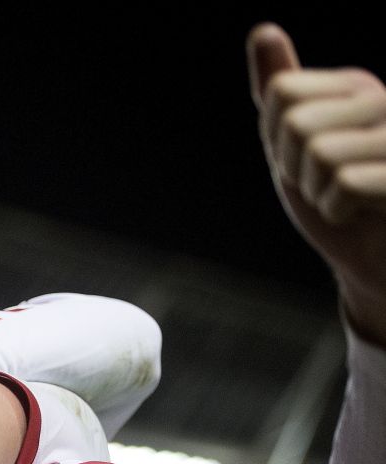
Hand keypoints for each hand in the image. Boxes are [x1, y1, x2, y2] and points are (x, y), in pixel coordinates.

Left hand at [249, 23, 385, 341]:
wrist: (373, 256)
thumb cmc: (336, 199)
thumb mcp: (293, 145)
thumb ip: (279, 91)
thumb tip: (264, 31)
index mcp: (354, 87)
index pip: (281, 92)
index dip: (276, 139)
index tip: (303, 160)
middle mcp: (383, 100)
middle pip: (295, 122)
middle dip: (296, 167)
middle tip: (326, 183)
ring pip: (319, 153)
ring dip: (319, 192)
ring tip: (346, 197)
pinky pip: (344, 183)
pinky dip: (339, 210)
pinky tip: (362, 211)